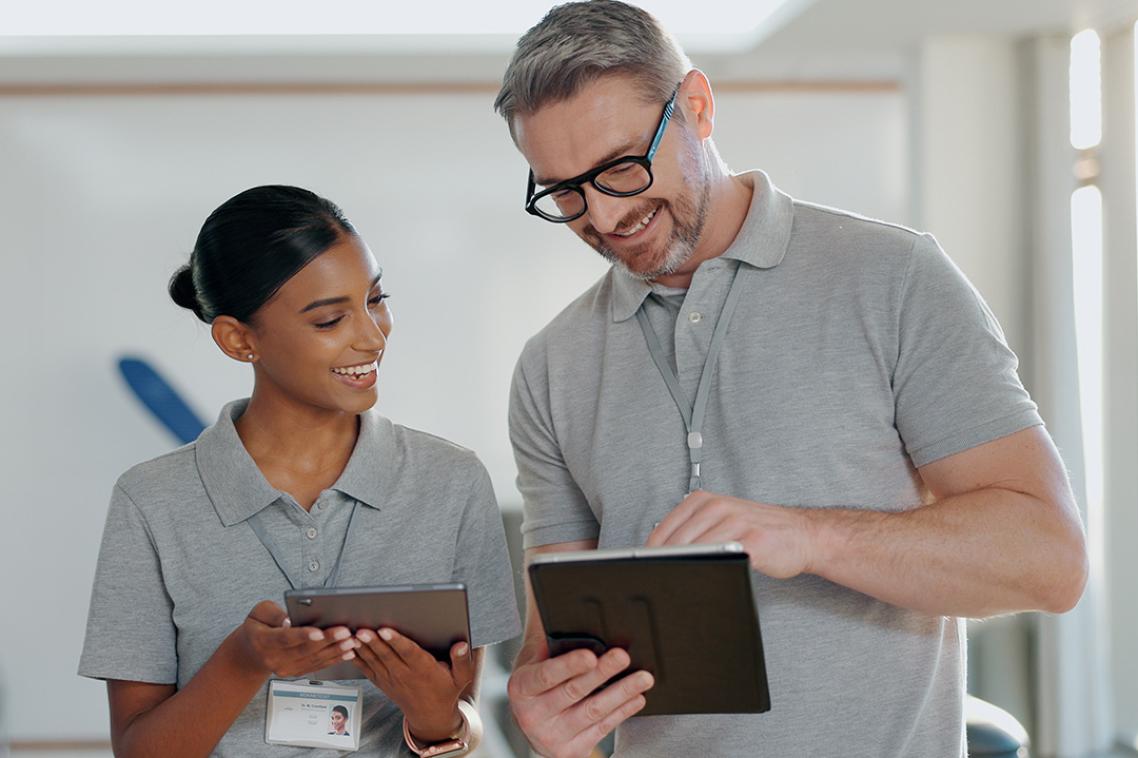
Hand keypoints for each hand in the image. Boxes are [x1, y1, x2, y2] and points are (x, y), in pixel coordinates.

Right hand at [236, 600, 357, 677]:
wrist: (251, 652)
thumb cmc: (258, 626)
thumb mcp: (259, 612)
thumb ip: (274, 614)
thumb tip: (290, 619)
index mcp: (264, 641)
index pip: (285, 638)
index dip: (303, 635)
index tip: (319, 632)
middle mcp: (274, 659)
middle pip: (305, 650)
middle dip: (328, 640)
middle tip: (345, 631)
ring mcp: (286, 668)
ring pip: (314, 660)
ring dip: (335, 651)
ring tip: (351, 641)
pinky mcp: (296, 672)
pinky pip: (317, 666)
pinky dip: (334, 659)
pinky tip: (347, 652)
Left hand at [352, 628, 472, 742]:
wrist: (430, 715)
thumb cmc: (446, 690)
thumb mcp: (461, 678)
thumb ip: (462, 661)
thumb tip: (461, 645)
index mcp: (424, 670)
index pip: (408, 652)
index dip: (396, 641)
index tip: (386, 630)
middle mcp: (404, 674)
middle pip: (387, 655)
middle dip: (374, 641)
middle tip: (363, 629)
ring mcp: (391, 679)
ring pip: (374, 661)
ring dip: (363, 648)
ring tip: (352, 635)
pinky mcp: (382, 682)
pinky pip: (367, 669)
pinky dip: (358, 658)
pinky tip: (349, 647)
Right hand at [507, 641, 653, 757]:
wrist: (532, 719)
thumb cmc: (538, 681)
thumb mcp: (536, 659)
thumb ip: (552, 642)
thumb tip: (578, 616)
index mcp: (521, 688)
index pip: (546, 675)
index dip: (569, 665)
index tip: (591, 655)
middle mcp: (532, 716)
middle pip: (574, 692)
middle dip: (602, 673)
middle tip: (623, 657)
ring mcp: (551, 738)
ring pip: (594, 712)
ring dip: (622, 692)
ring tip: (642, 677)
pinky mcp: (571, 751)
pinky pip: (602, 729)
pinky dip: (622, 711)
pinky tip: (635, 698)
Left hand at [646, 490, 817, 577]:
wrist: (802, 534)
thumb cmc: (759, 532)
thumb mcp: (721, 522)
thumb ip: (693, 533)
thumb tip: (659, 556)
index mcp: (703, 500)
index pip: (663, 529)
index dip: (649, 553)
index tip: (642, 569)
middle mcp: (716, 506)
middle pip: (676, 541)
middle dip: (663, 563)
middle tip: (655, 581)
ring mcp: (735, 521)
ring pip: (695, 549)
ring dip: (683, 567)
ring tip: (675, 582)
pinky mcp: (752, 539)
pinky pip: (723, 556)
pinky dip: (710, 569)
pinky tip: (707, 577)